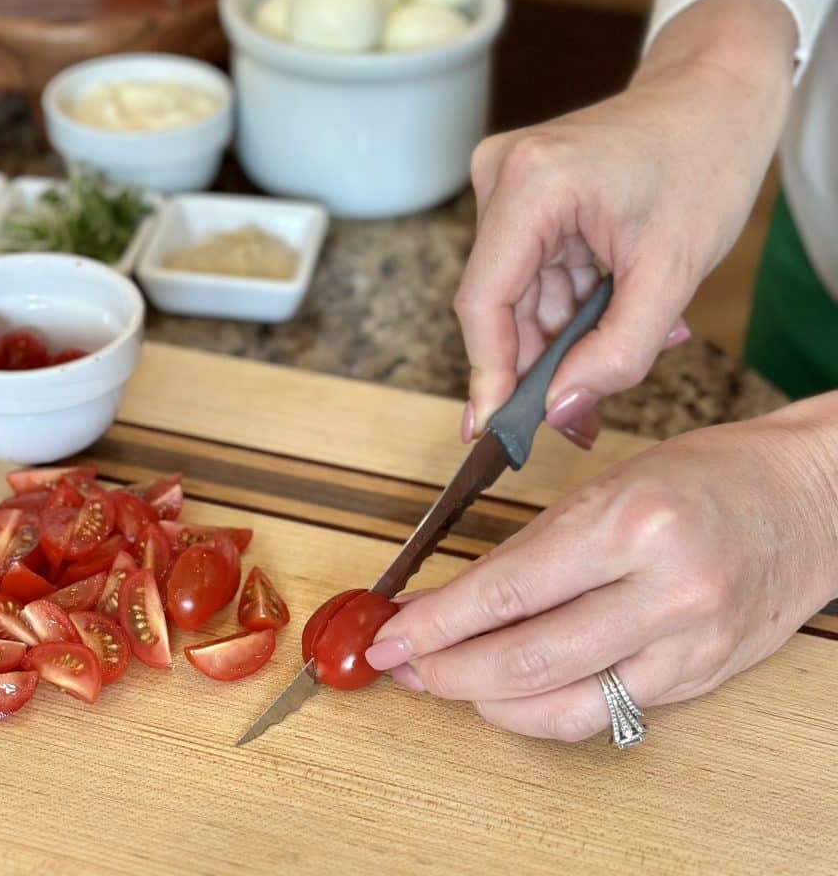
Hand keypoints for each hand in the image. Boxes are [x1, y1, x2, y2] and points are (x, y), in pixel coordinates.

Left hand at [364, 395, 837, 740]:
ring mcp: (690, 646)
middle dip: (450, 671)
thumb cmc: (707, 476)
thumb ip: (531, 549)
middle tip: (405, 665)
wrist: (810, 501)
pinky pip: (607, 712)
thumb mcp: (607, 486)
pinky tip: (510, 696)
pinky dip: (546, 710)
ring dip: (489, 701)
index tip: (392, 634)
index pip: (508, 591)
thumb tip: (455, 598)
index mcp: (630, 524)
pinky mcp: (703, 680)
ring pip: (566, 705)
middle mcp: (664, 593)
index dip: (438, 621)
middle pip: (530, 660)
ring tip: (446, 682)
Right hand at [458, 0, 795, 447]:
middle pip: (499, 302)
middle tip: (579, 417)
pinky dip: (570, 304)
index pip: (483, 301)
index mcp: (531, 184)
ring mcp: (506, 181)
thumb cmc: (704, 162)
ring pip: (518, 294)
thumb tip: (560, 411)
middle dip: (541, 362)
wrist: (717, 94)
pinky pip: (532, 272)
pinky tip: (615, 311)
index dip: (488, 374)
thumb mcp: (671, 274)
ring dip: (566, 334)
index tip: (492, 432)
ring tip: (628, 348)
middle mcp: (501, 176)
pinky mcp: (519, 191)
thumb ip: (616, 354)